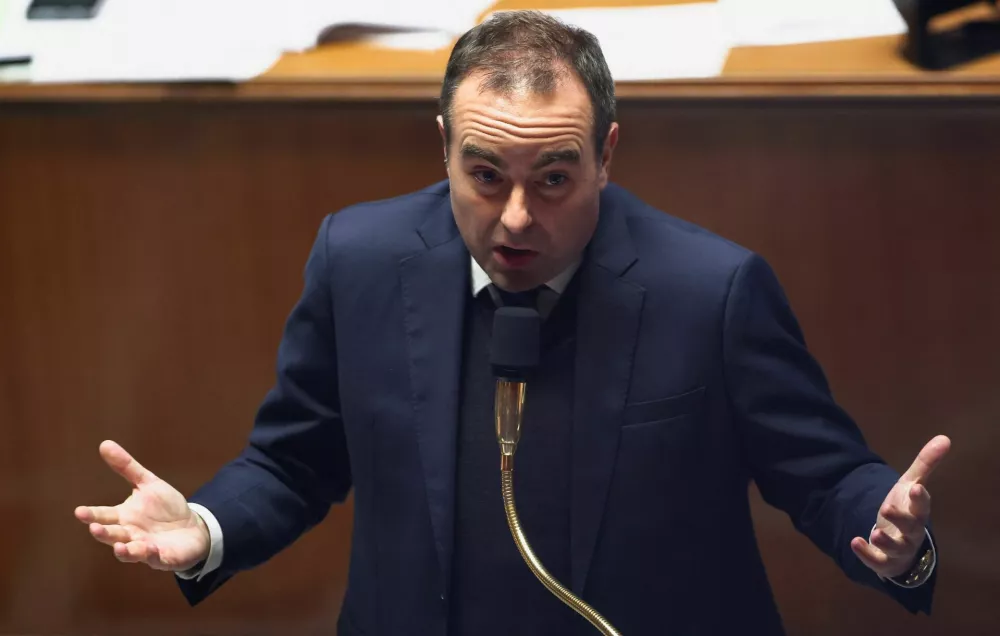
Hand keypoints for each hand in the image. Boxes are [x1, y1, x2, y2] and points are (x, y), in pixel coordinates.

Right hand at [74, 440, 209, 571]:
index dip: (92, 515)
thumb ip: (127, 468)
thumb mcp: (148, 484)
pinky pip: (154, 558)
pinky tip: (150, 548)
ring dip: (124, 551)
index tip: (79, 512)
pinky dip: (150, 554)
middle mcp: (130, 534)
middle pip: (113, 535)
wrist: (193, 527)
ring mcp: (144, 548)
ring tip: (119, 547)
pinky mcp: (162, 558)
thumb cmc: (166, 507)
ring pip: (130, 552)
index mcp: (124, 517)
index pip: (103, 516)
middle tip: (95, 528)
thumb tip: (105, 444)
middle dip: (104, 533)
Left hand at [851, 435, 950, 578]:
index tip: (916, 488)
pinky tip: (855, 542)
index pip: (922, 506)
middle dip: (901, 519)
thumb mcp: (910, 485)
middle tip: (886, 507)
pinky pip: (878, 561)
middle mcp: (911, 532)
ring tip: (875, 532)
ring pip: (896, 548)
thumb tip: (944, 438)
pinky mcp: (884, 561)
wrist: (899, 543)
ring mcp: (898, 548)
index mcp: (917, 512)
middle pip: (911, 527)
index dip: (920, 499)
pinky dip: (867, 554)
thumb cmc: (906, 510)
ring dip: (886, 541)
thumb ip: (924, 464)